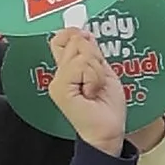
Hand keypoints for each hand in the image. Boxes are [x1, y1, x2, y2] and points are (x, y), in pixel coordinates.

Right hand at [44, 21, 128, 155]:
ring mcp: (57, 81)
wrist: (107, 131)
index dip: (77, 35)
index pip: (63, 38)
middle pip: (74, 41)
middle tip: (98, 80)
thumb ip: (92, 53)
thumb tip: (83, 32)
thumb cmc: (107, 107)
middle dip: (95, 57)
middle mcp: (59, 73)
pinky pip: (80, 66)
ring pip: (81, 54)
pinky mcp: (60, 88)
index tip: (91, 46)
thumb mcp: (103, 72)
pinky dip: (93, 77)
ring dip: (96, 70)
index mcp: (68, 68)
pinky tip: (92, 93)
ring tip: (96, 89)